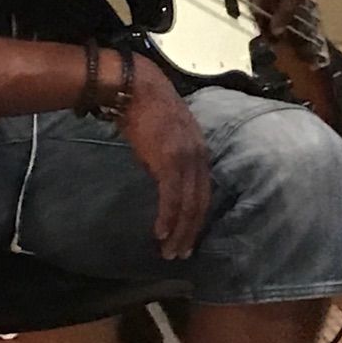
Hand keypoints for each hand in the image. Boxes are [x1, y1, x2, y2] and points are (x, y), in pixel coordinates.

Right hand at [117, 62, 210, 258]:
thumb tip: (161, 179)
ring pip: (187, 205)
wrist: (138, 88)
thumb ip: (167, 160)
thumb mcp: (164, 138)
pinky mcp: (169, 161)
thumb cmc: (146, 110)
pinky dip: (167, 218)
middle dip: (190, 232)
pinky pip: (171, 197)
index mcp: (199, 153)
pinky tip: (160, 233)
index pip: (203, 193)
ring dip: (179, 231)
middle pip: (200, 204)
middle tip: (181, 254)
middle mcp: (198, 158)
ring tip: (170, 251)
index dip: (196, 218)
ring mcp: (185, 160)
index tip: (188, 237)